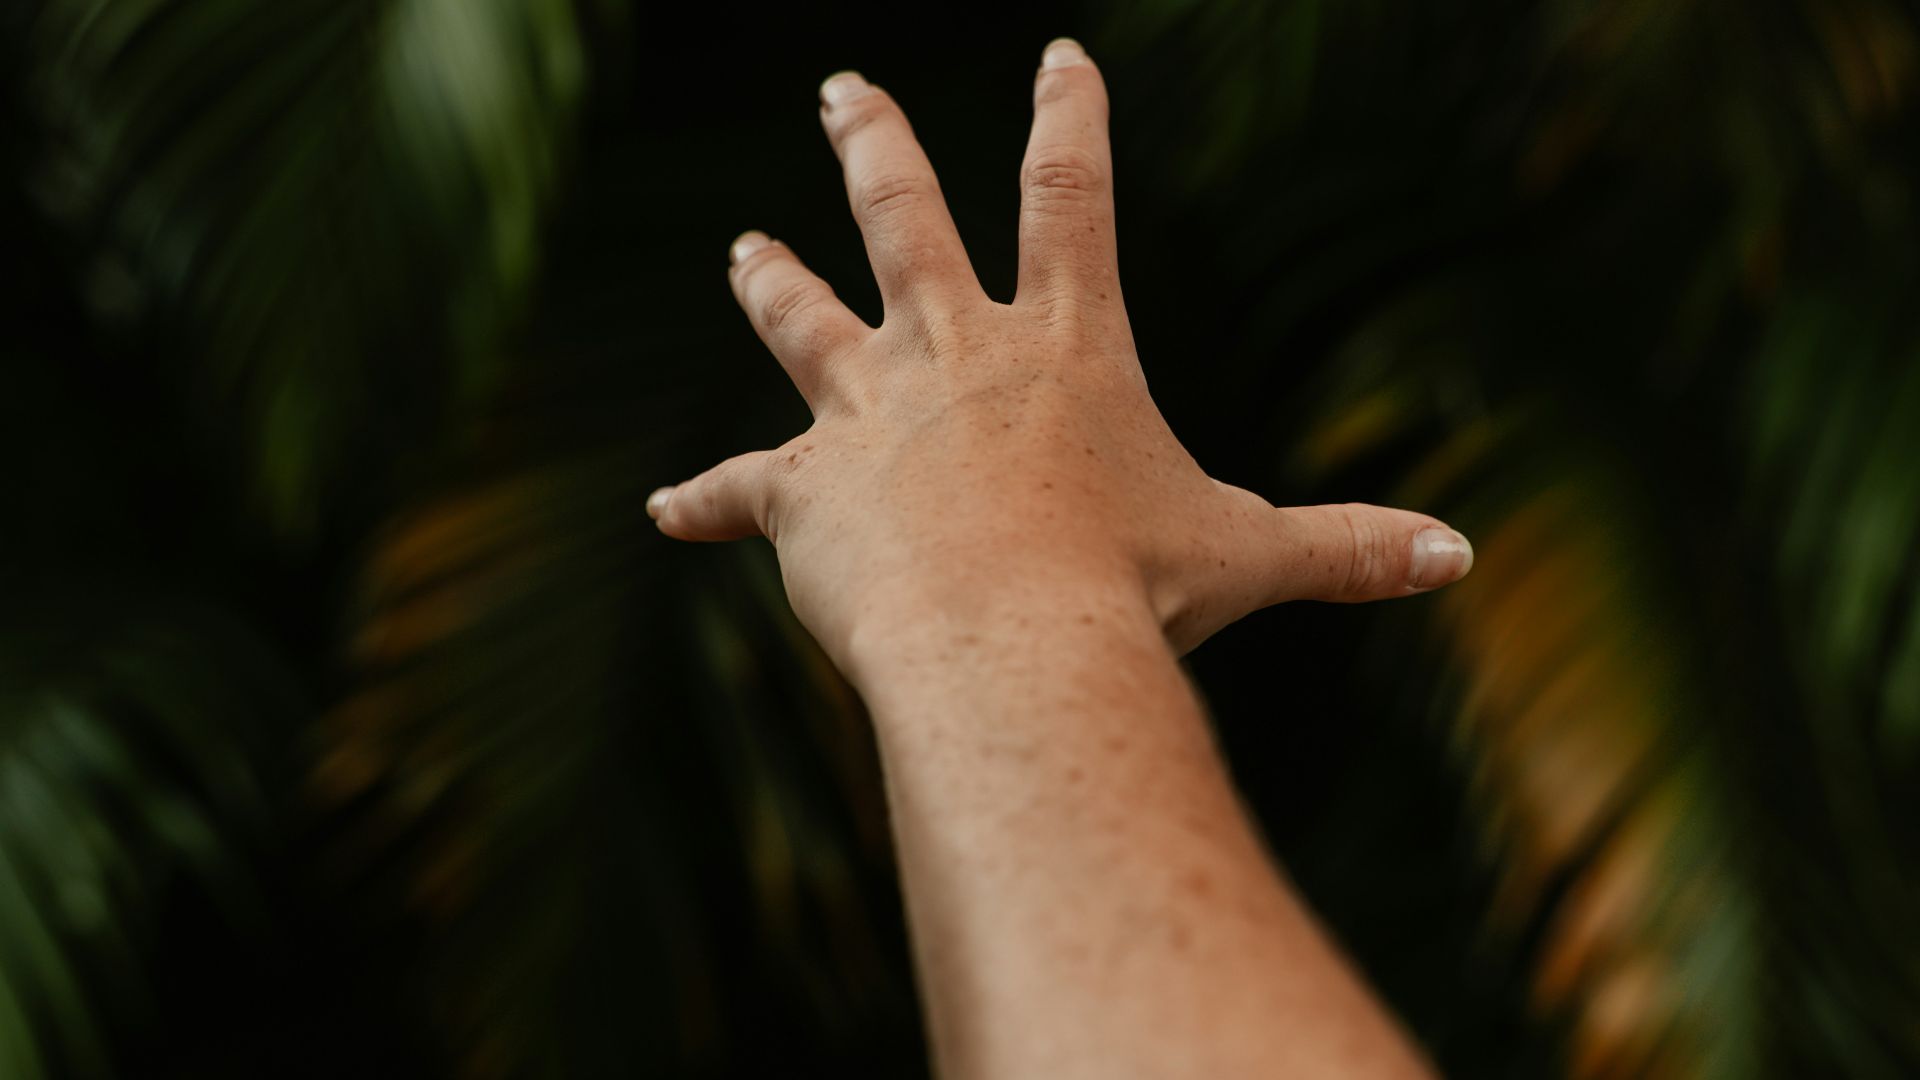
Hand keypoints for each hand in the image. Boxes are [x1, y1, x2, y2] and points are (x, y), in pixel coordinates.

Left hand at [648, 38, 1471, 671]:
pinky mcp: (805, 491)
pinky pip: (741, 490)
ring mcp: (870, 413)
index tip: (1057, 57)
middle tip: (840, 93)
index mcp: (1065, 345)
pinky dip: (708, 502)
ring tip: (743, 248)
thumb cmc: (1133, 592)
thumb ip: (1349, 548)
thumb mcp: (1250, 560)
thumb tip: (1462, 561)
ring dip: (771, 279)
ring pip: (803, 319)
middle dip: (874, 146)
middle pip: (904, 217)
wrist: (1008, 641)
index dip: (1067, 119)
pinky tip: (665, 513)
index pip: (1069, 197)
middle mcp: (955, 353)